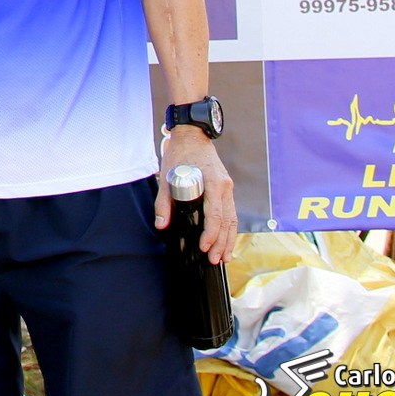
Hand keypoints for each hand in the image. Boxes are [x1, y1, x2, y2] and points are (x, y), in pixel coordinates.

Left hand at [156, 131, 236, 263]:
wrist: (192, 135)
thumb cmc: (180, 154)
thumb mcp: (167, 176)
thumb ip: (163, 202)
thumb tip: (161, 224)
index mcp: (214, 183)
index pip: (216, 215)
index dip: (211, 234)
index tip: (203, 247)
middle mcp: (225, 187)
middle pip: (228, 221)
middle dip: (222, 243)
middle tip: (214, 260)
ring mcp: (228, 188)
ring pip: (233, 219)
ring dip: (229, 240)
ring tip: (224, 257)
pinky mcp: (226, 189)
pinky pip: (231, 212)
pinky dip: (229, 229)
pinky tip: (226, 241)